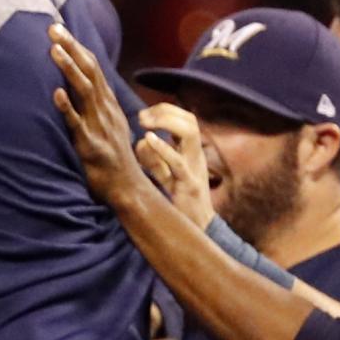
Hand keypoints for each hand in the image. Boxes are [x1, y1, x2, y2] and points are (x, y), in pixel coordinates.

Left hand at [48, 24, 159, 222]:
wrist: (128, 188)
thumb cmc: (114, 158)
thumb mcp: (108, 124)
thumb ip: (95, 105)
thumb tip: (77, 86)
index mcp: (108, 102)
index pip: (92, 66)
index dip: (76, 46)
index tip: (59, 28)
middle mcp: (105, 109)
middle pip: (89, 70)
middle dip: (71, 47)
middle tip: (52, 27)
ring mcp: (99, 125)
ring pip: (84, 90)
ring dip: (69, 68)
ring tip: (53, 49)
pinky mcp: (91, 145)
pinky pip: (77, 123)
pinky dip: (67, 107)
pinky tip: (55, 93)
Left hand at [134, 105, 215, 228]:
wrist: (198, 229)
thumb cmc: (181, 202)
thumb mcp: (166, 176)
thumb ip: (154, 160)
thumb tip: (140, 142)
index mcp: (192, 152)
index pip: (186, 120)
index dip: (166, 111)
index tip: (144, 114)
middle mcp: (196, 156)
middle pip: (190, 121)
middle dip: (166, 111)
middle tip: (142, 116)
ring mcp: (194, 168)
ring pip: (190, 133)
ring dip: (166, 122)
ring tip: (145, 123)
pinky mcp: (190, 185)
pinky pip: (178, 163)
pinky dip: (163, 149)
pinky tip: (149, 140)